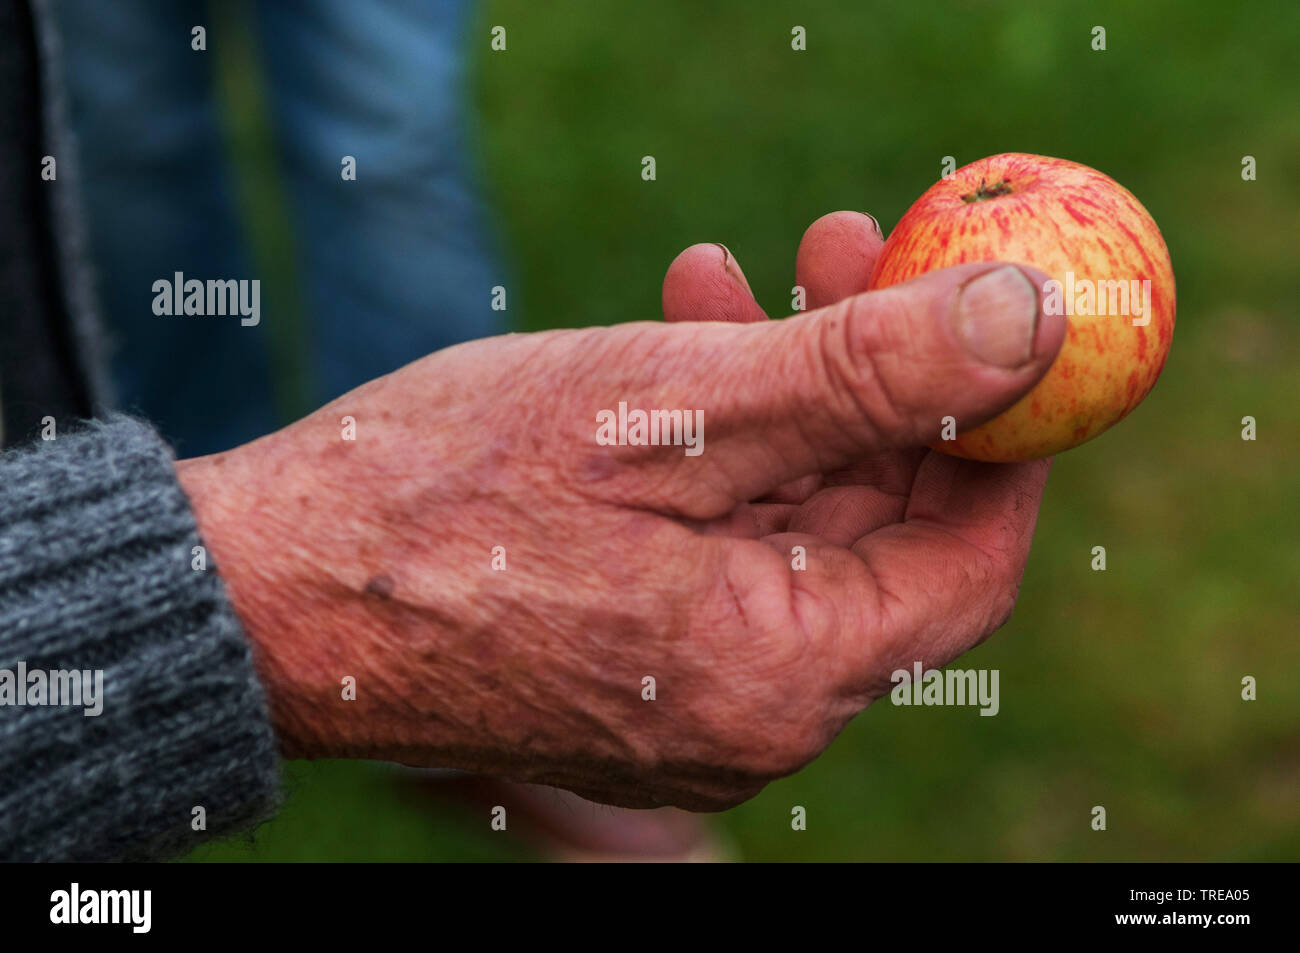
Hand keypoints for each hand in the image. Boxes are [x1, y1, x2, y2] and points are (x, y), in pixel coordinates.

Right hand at [176, 211, 1063, 809]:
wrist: (273, 592)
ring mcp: (692, 703)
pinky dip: (721, 455)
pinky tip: (679, 348)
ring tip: (734, 275)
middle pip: (875, 538)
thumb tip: (1031, 324)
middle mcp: (754, 716)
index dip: (996, 435)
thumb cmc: (449, 497)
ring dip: (786, 400)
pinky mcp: (635, 672)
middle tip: (845, 249)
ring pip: (792, 536)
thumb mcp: (674, 405)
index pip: (967, 561)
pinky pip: (719, 556)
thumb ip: (867, 372)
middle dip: (872, 385)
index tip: (986, 323)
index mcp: (783, 673)